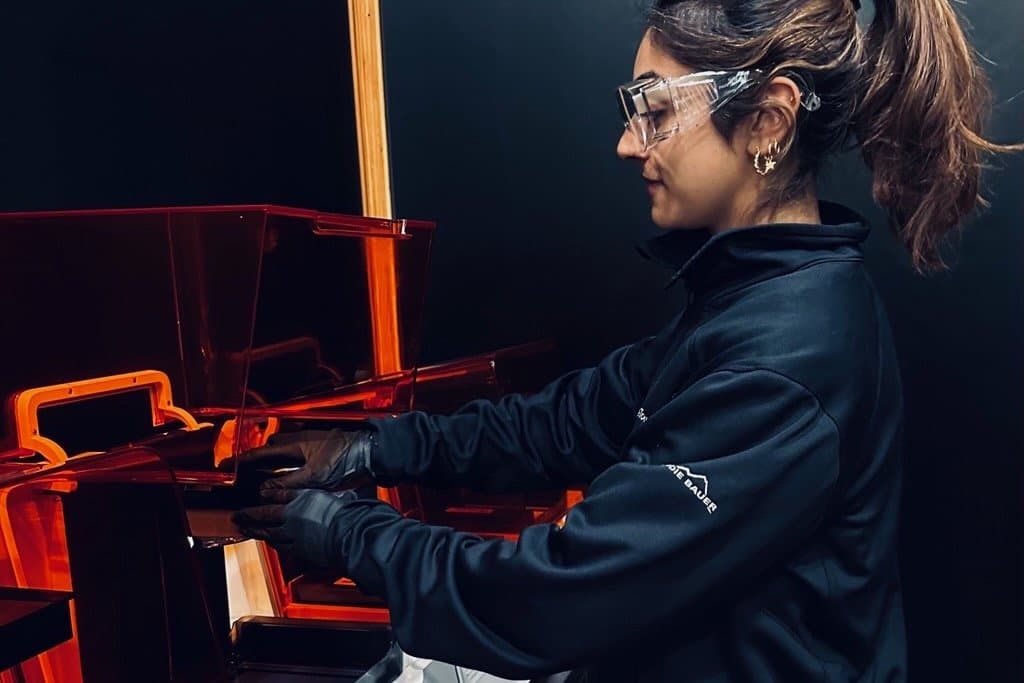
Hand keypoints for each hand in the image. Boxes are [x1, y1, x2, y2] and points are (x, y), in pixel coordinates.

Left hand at [232, 489, 356, 568]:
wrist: (348, 534)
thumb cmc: (349, 515)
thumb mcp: (342, 498)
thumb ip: (337, 497)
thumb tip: (348, 494)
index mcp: (305, 498)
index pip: (281, 493)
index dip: (269, 493)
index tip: (261, 493)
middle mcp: (295, 514)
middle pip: (266, 513)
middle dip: (249, 514)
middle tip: (237, 515)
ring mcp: (294, 533)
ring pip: (268, 532)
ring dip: (255, 530)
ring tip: (246, 529)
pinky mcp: (298, 549)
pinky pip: (280, 546)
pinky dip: (271, 543)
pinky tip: (268, 542)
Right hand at [235, 429, 375, 501]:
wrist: (373, 453)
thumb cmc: (346, 460)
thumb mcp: (314, 477)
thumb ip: (288, 484)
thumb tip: (263, 492)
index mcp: (294, 444)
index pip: (260, 454)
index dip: (242, 462)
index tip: (225, 467)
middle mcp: (300, 442)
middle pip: (271, 450)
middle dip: (256, 461)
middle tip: (243, 473)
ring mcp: (312, 446)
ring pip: (284, 453)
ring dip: (273, 465)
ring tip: (262, 478)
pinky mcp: (323, 453)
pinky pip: (297, 459)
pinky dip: (288, 469)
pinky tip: (289, 479)